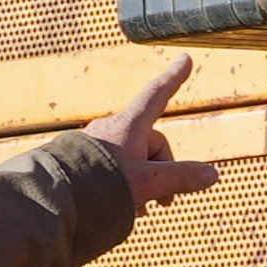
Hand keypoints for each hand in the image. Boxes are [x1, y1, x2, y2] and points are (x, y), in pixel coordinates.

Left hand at [87, 52, 218, 211]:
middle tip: (164, 201)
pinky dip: (122, 185)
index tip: (185, 59)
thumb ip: (181, 177)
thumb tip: (213, 174)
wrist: (53, 198)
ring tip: (138, 207)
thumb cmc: (100, 185)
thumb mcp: (148, 182)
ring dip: (142, 182)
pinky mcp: (81, 161)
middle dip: (161, 171)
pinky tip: (121, 206)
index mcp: (129, 125)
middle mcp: (111, 129)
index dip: (174, 78)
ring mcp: (95, 144)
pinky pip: (112, 168)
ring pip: (132, 159)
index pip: (158, 94)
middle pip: (151, 142)